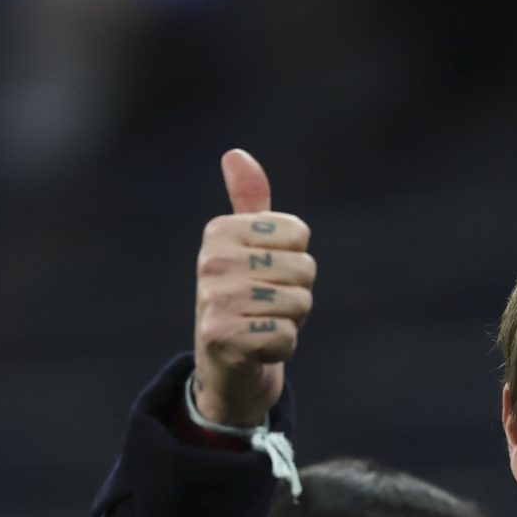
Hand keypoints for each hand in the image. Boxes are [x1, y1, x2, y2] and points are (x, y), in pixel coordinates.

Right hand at [191, 149, 315, 426]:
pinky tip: (258, 347)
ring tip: (262, 324)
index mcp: (220, 231)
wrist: (225, 362)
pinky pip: (287, 335)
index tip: (268, 273)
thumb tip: (236, 154)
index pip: (299, 233)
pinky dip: (281, 347)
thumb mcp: (247, 246)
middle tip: (266, 305)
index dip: (296, 258)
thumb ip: (250, 203)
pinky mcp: (224, 337)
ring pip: (299, 303)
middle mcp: (212, 260)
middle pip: (304, 268)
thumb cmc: (244, 297)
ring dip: (291, 321)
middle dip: (297, 293)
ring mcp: (215, 299)